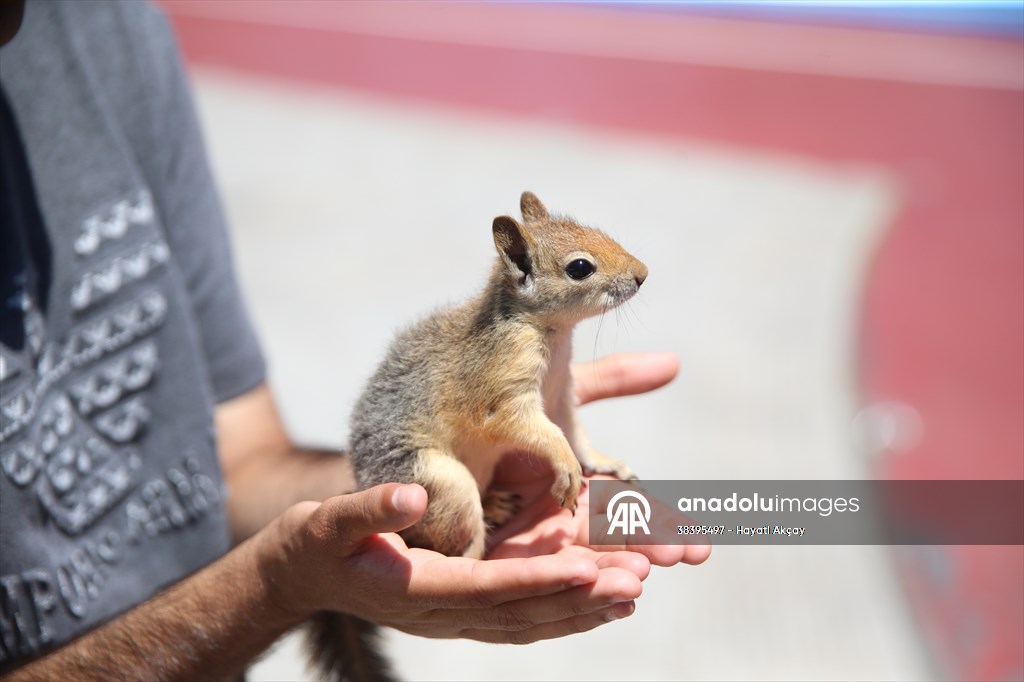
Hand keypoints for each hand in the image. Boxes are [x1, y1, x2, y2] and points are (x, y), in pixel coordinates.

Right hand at [260, 483, 640, 643]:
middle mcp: (444, 613)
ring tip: (635, 591)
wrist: (302, 576)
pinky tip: (598, 598)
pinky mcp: (463, 610)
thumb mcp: (328, 521)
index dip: (538, 579)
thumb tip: (412, 498)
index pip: (489, 587)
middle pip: (522, 611)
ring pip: (529, 620)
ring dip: (582, 609)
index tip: (586, 567)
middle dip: (580, 598)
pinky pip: (521, 617)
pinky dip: (562, 611)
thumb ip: (368, 510)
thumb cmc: (315, 544)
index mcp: (418, 588)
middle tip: (636, 580)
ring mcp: (455, 618)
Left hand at [485, 352, 711, 567]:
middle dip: (645, 550)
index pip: (622, 513)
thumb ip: (611, 382)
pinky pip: (520, 577)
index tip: (700, 540)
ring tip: (642, 575)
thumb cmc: (485, 402)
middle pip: (603, 541)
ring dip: (607, 569)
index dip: (660, 526)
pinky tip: (587, 585)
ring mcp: (515, 541)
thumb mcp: (551, 393)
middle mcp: (549, 520)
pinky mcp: (478, 560)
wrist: (412, 419)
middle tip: (688, 555)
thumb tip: (674, 363)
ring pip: (568, 560)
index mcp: (571, 488)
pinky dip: (553, 582)